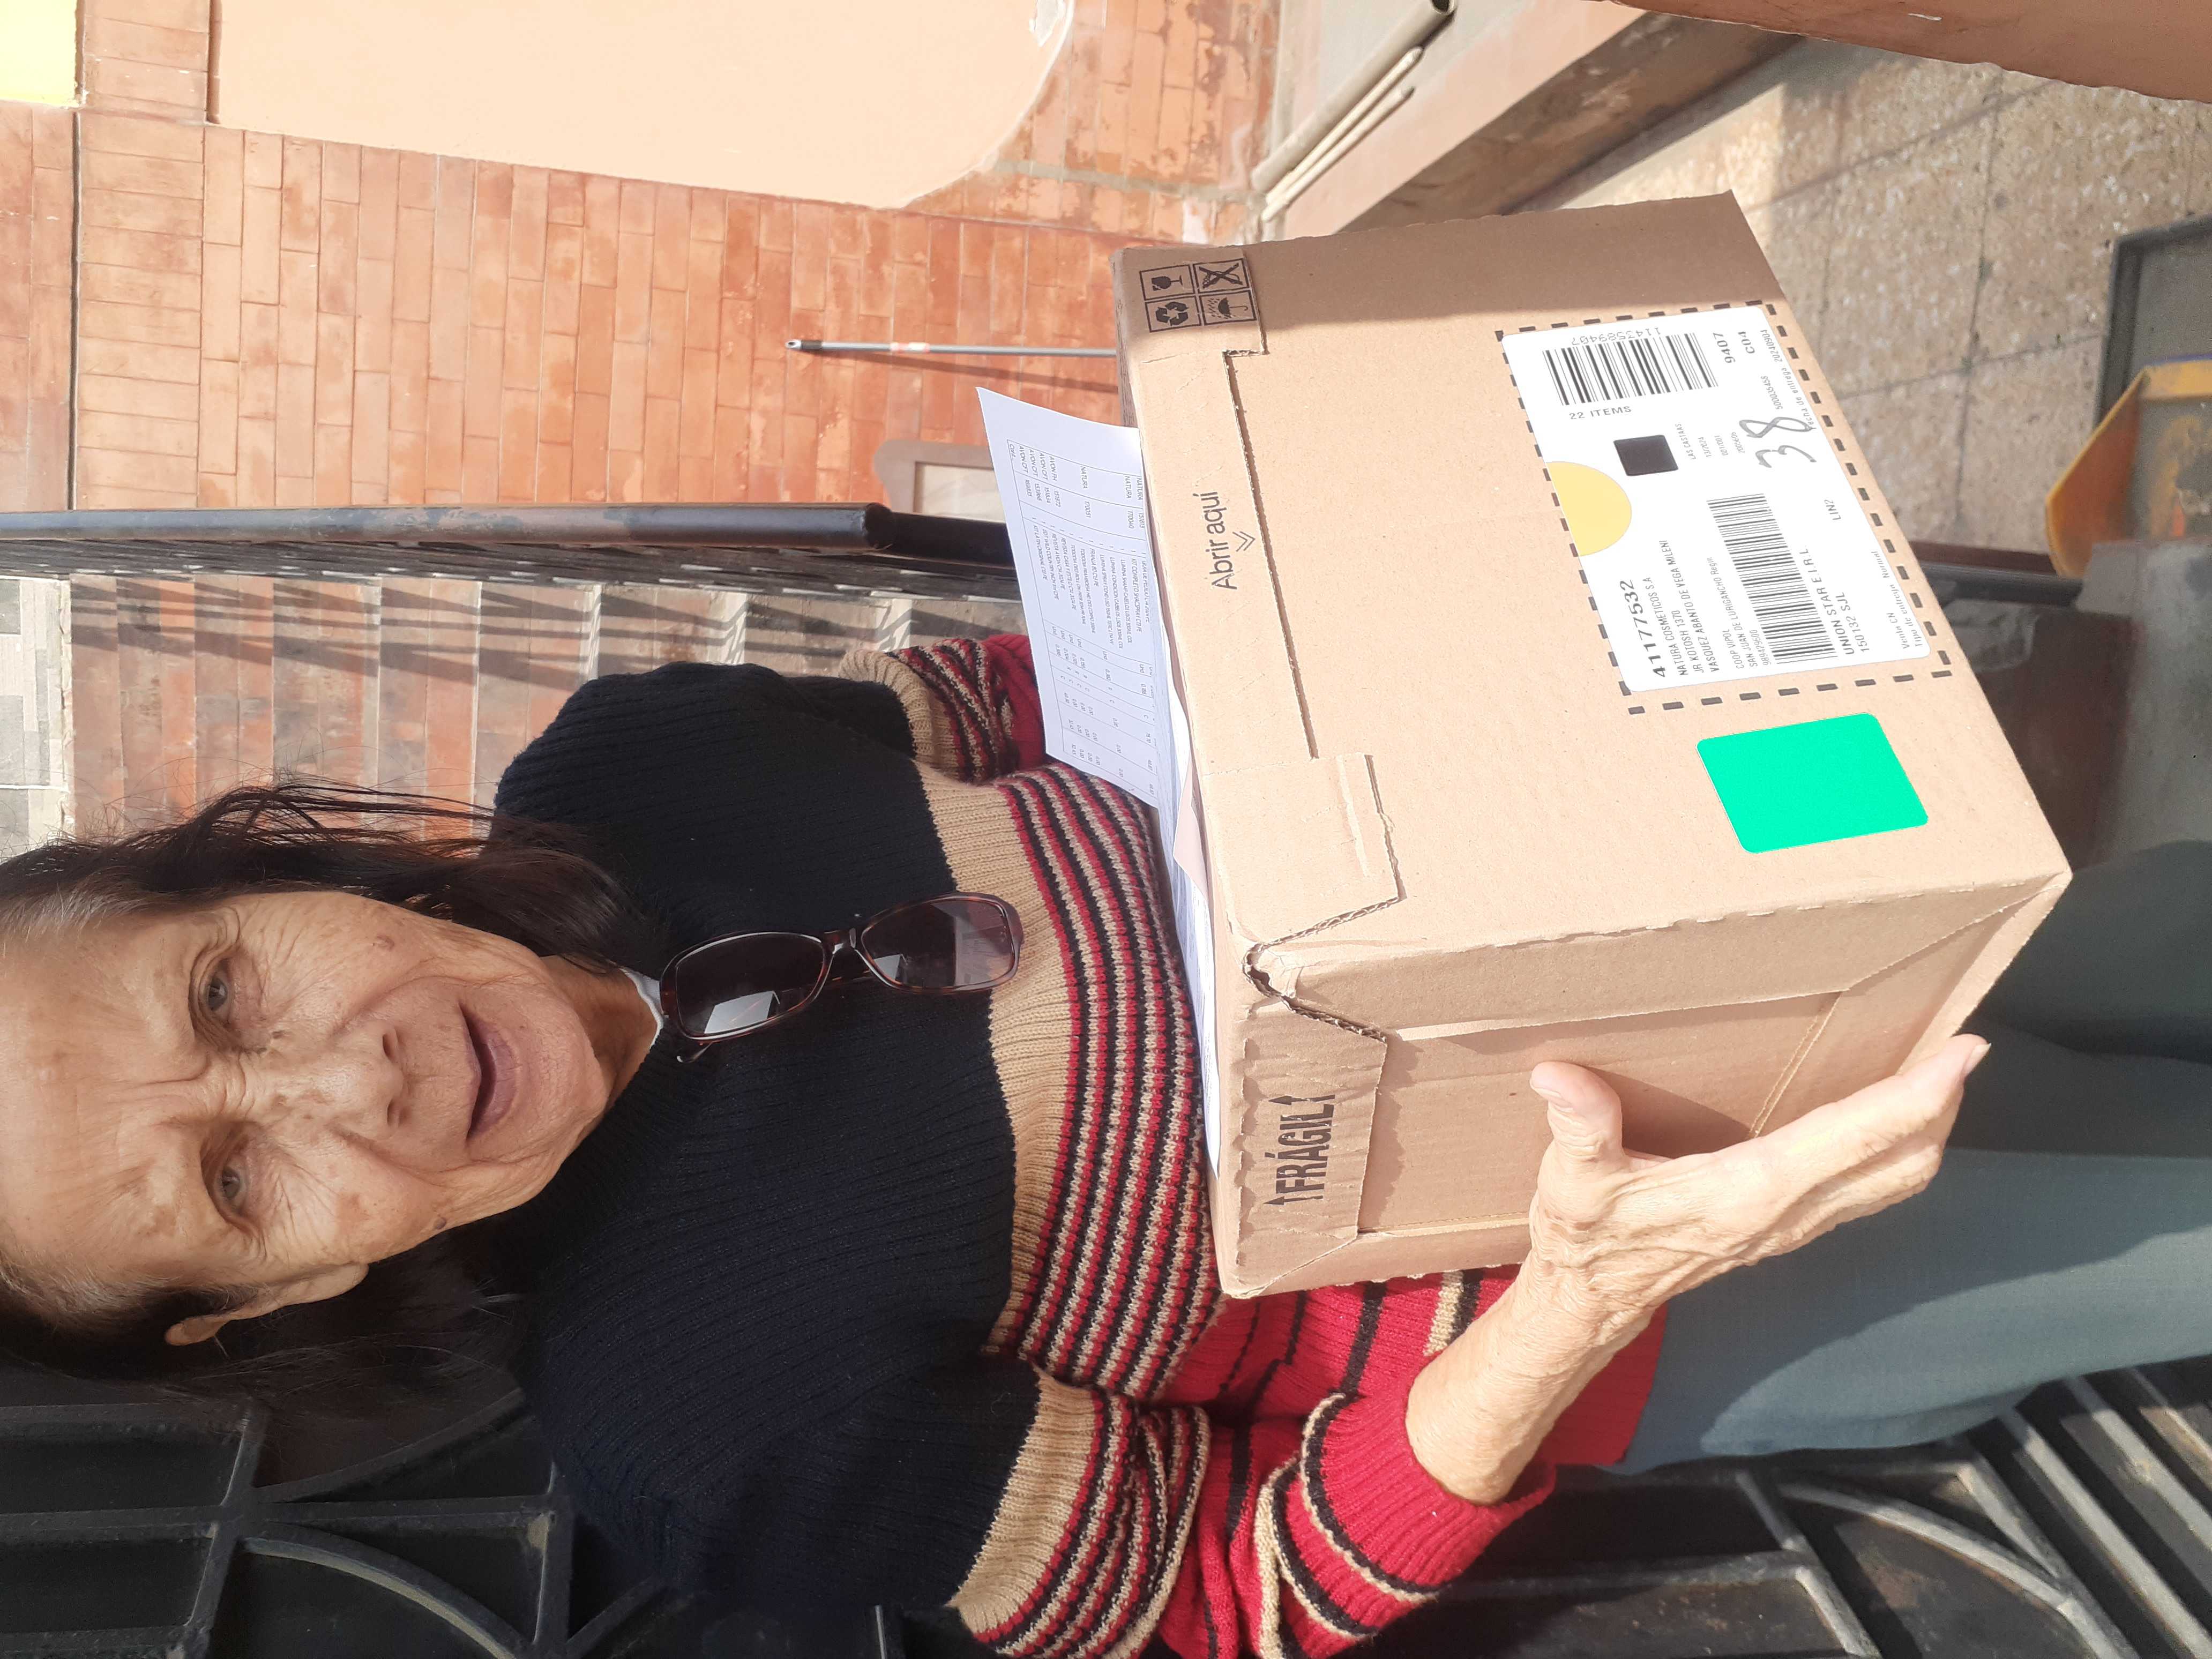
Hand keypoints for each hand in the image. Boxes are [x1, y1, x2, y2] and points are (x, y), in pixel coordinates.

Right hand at [1518, 1035, 1987, 1342]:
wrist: (1592, 1299)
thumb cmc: (1587, 1235)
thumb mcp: (1571, 1178)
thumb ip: (1578, 1126)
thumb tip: (1560, 1077)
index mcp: (1746, 1192)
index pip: (1853, 1139)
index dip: (1914, 1098)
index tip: (1961, 1054)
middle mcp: (1787, 1212)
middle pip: (1900, 1163)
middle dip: (1942, 1107)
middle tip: (1967, 1048)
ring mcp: (1795, 1225)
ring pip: (1895, 1180)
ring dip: (1926, 1129)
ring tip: (1945, 1075)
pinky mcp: (1789, 1226)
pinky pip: (1870, 1187)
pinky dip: (1897, 1149)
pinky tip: (1891, 1119)